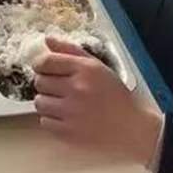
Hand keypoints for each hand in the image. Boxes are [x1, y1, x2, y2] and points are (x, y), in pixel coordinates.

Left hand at [34, 37, 163, 163]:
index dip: (41, 65)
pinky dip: (52, 120)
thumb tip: (47, 39)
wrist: (133, 129)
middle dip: (47, 84)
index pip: (46, 61)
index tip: (45, 70)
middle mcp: (77, 89)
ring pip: (39, 102)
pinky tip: (66, 118)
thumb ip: (71, 50)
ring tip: (63, 104)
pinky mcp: (69, 133)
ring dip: (47, 102)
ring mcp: (72, 112)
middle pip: (39, 82)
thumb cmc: (115, 96)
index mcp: (85, 70)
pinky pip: (44, 121)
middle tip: (60, 89)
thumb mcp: (97, 66)